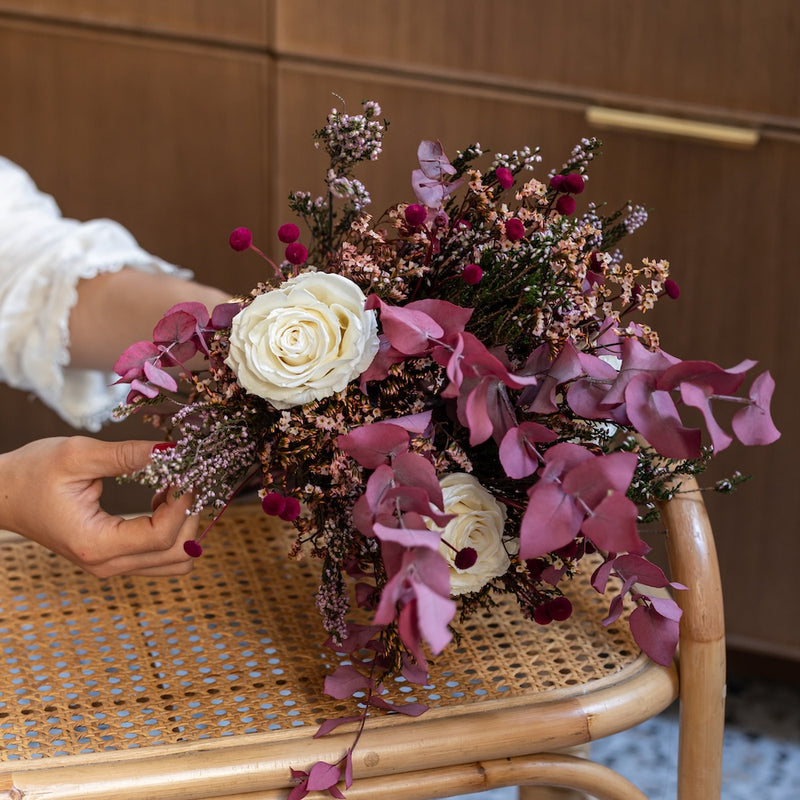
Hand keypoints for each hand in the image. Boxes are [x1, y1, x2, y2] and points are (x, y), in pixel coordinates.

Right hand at [0, 436, 197, 577]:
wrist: (2, 495)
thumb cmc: (32, 473)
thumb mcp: (77, 455)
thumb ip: (126, 455)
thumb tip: (170, 451)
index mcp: (96, 544)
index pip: (162, 536)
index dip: (183, 504)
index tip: (186, 472)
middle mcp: (107, 564)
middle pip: (178, 555)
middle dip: (190, 516)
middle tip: (184, 479)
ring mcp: (113, 565)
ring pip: (175, 561)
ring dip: (184, 526)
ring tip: (170, 490)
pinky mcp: (116, 558)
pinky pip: (161, 554)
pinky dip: (173, 529)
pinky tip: (159, 498)